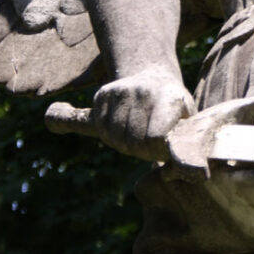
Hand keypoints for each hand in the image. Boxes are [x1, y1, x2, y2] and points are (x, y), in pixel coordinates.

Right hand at [46, 68, 194, 160]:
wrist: (154, 78)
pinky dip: (64, 118)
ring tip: (137, 124)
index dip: (160, 149)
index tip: (167, 142)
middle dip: (143, 146)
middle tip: (152, 132)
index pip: (155, 139)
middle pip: (134, 142)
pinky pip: (80, 116)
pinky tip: (51, 116)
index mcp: (168, 96)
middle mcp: (142, 90)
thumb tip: (202, 175)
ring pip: (114, 138)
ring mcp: (119, 94)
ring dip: (124, 139)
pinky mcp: (100, 99)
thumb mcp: (190, 126)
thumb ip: (191, 153)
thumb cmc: (175, 112)